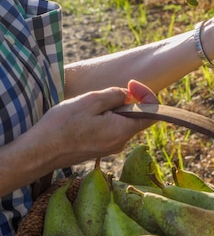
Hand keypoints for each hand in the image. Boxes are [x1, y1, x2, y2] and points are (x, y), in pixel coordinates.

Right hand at [38, 80, 157, 164]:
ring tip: (89, 106)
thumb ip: (115, 95)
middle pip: (135, 117)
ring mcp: (109, 148)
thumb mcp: (91, 101)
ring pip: (120, 123)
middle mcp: (120, 143)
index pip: (152, 114)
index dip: (146, 95)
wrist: (40, 152)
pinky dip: (103, 119)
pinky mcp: (98, 149)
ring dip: (111, 110)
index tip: (130, 84)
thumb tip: (127, 95)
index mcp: (122, 131)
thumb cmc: (63, 126)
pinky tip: (84, 117)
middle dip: (125, 101)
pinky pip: (109, 130)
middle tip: (104, 93)